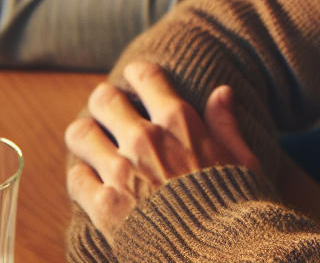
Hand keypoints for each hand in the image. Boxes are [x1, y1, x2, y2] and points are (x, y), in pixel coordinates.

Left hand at [66, 62, 260, 237]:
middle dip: (105, 104)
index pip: (145, 76)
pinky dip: (82, 180)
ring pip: (79, 133)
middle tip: (109, 117)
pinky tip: (93, 187)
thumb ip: (227, 125)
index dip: (138, 76)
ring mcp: (122, 172)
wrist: (222, 254)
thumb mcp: (243, 162)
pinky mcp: (105, 207)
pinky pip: (76, 179)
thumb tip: (222, 91)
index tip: (136, 83)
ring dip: (85, 138)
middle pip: (103, 98)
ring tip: (93, 148)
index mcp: (180, 122)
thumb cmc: (239, 210)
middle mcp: (145, 139)